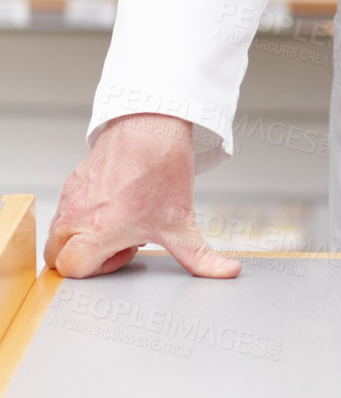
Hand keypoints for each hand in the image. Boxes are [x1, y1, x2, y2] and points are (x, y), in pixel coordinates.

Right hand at [45, 113, 240, 279]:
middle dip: (82, 257)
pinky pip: (65, 208)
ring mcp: (72, 197)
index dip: (99, 269)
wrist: (152, 126)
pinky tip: (112, 201)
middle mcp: (77, 216)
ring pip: (58, 232)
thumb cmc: (162, 170)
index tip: (124, 252)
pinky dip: (80, 214)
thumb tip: (227, 272)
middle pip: (56, 256)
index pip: (71, 269)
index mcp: (99, 232)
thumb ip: (201, 257)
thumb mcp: (182, 223)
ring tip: (116, 220)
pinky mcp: (73, 181)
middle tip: (117, 241)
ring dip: (79, 236)